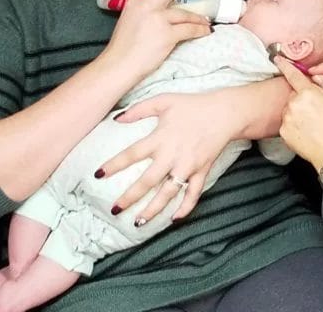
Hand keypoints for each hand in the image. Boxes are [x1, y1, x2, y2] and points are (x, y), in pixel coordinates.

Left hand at [95, 92, 238, 221]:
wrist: (225, 113)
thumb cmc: (193, 105)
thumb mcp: (164, 100)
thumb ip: (139, 109)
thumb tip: (116, 119)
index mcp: (160, 139)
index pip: (131, 154)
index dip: (113, 165)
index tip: (97, 175)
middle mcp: (172, 156)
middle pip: (147, 181)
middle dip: (129, 197)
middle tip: (114, 209)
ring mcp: (188, 166)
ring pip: (168, 193)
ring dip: (153, 210)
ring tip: (138, 222)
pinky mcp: (202, 171)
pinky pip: (193, 194)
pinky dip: (185, 208)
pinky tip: (174, 219)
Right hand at [101, 0, 212, 77]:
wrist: (120, 65)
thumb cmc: (122, 48)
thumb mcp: (128, 20)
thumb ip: (142, 11)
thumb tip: (158, 11)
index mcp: (135, 1)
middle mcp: (147, 6)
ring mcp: (158, 19)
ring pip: (186, 13)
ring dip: (198, 17)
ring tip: (205, 20)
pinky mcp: (168, 34)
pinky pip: (190, 29)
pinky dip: (200, 30)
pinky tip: (205, 31)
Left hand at [275, 56, 322, 170]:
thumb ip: (319, 89)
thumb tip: (310, 83)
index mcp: (308, 93)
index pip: (293, 75)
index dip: (285, 65)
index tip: (278, 59)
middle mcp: (294, 103)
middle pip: (293, 95)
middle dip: (301, 99)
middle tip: (315, 111)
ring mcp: (287, 118)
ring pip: (290, 109)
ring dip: (297, 113)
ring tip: (312, 124)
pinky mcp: (283, 131)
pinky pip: (287, 123)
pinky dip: (294, 126)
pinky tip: (306, 132)